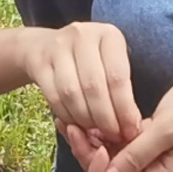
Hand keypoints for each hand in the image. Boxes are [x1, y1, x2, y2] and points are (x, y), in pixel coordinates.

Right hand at [13, 17, 145, 161]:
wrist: (44, 46)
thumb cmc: (90, 59)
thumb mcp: (111, 59)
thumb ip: (121, 85)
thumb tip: (133, 124)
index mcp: (108, 35)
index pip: (118, 76)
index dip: (124, 108)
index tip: (130, 130)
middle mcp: (82, 36)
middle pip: (94, 86)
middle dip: (105, 118)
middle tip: (113, 136)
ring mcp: (57, 48)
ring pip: (72, 93)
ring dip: (85, 120)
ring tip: (95, 132)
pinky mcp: (39, 63)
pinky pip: (54, 97)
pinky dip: (67, 116)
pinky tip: (77, 125)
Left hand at [78, 65, 172, 171]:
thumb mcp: (166, 130)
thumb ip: (136, 155)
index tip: (95, 147)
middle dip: (91, 157)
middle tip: (75, 129)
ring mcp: (154, 157)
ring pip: (115, 161)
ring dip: (94, 144)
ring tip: (76, 122)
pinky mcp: (151, 140)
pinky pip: (122, 145)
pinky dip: (106, 135)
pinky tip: (92, 119)